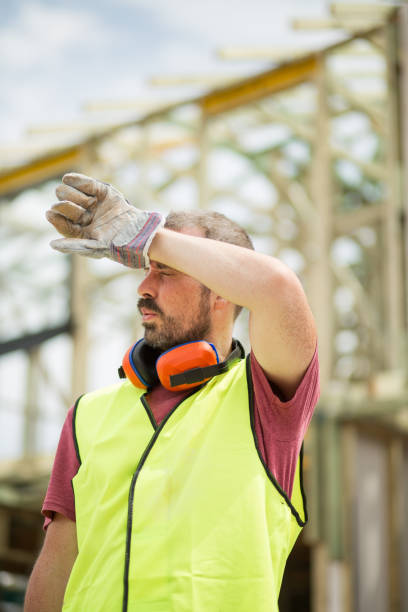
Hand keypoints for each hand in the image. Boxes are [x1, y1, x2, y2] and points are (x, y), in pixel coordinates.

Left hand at [46, 173, 163, 267]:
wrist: (138, 231)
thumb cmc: (116, 245)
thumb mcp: (94, 247)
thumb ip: (73, 245)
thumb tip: (51, 245)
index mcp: (77, 230)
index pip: (58, 220)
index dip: (54, 216)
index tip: (51, 213)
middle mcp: (80, 215)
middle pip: (61, 204)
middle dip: (68, 206)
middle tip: (84, 213)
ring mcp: (90, 202)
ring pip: (67, 191)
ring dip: (74, 195)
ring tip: (90, 203)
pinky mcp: (100, 190)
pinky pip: (83, 182)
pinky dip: (76, 179)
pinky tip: (68, 178)